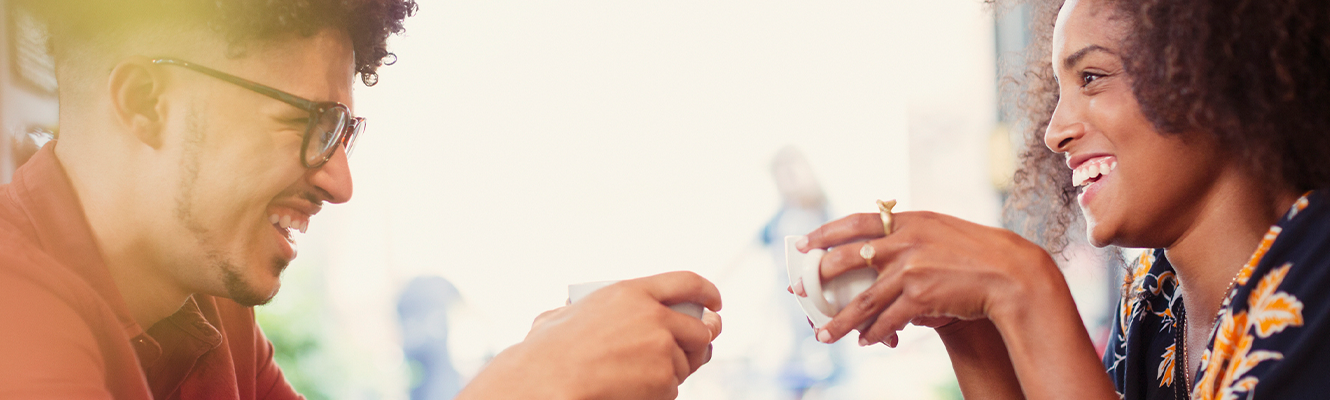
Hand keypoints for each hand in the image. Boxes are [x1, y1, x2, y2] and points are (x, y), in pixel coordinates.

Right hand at [458, 271, 722, 399]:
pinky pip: (672, 388)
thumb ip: (582, 307)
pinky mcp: (664, 379)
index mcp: (630, 292)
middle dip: (699, 342)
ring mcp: (662, 348)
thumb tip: (573, 307)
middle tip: (694, 350)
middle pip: (699, 329)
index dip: (707, 293)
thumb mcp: (562, 315)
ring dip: (673, 372)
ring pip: (687, 363)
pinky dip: (658, 393)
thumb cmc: (544, 354)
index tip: (714, 305)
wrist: (546, 384)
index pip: (687, 283)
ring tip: (640, 377)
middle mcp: (653, 316)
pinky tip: (632, 391)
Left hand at [796, 211, 1061, 345]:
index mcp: (909, 220)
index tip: (803, 242)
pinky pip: (887, 320)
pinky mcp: (920, 295)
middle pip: (846, 259)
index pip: (855, 221)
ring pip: (862, 300)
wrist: (1011, 274)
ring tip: (824, 335)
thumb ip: (910, 235)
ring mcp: (911, 268)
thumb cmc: (977, 254)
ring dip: (840, 322)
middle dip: (818, 277)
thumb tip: (878, 248)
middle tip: (800, 290)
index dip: (825, 232)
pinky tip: (868, 341)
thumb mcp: (941, 231)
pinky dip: (875, 334)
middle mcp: (905, 240)